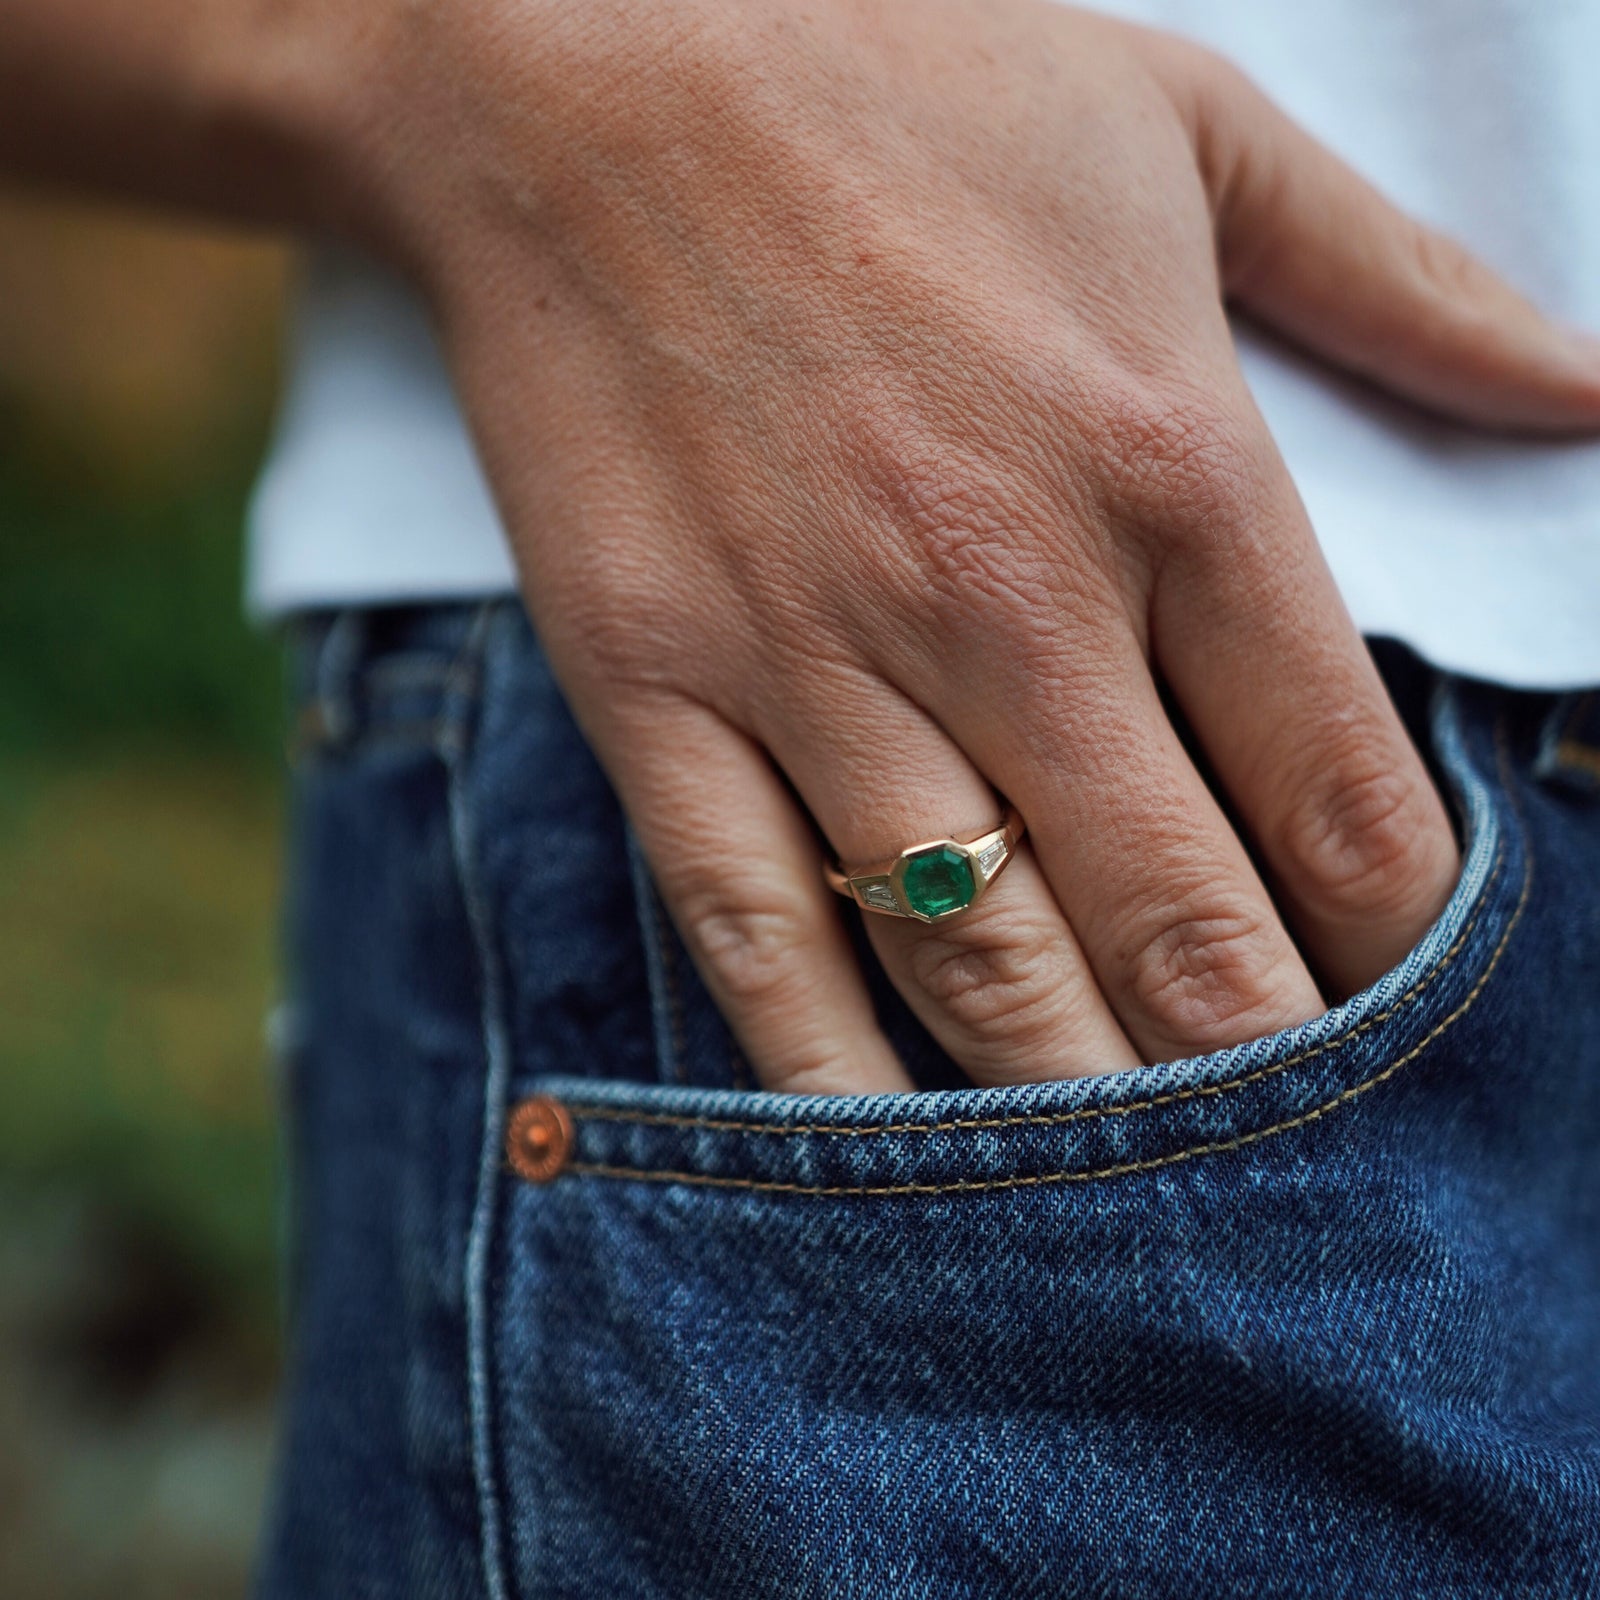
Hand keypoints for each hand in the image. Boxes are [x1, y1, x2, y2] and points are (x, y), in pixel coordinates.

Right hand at [351, 0, 1599, 1091]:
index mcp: (1164, 462)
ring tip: (1129, 1158)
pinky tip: (903, 1149)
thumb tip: (1595, 390)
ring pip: (977, 961)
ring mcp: (809, 659)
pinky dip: (837, 1070)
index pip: (1334, 788)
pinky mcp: (652, 692)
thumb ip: (1401, 287)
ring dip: (1076, 1094)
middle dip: (1256, 1053)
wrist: (574, 73)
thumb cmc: (892, 88)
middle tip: (1282, 1122)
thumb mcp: (1184, 130)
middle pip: (1178, 918)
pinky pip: (755, 933)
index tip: (1392, 984)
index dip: (1393, 932)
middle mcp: (1000, 594)